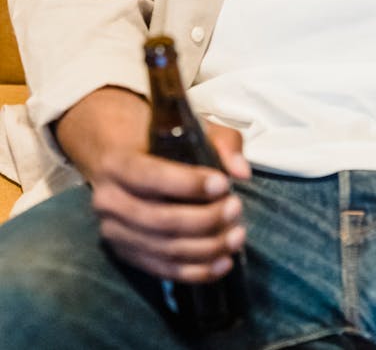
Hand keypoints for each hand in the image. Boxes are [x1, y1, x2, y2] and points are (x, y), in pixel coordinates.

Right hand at [91, 120, 250, 283]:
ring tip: (237, 236)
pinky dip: (197, 271)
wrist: (117, 160)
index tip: (223, 184)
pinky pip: (164, 269)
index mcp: (116, 164)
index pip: (151, 178)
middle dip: (204, 218)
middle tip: (236, 208)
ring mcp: (114, 233)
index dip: (188, 184)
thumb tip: (241, 172)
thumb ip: (219, 143)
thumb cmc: (158, 142)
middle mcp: (108, 201)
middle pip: (160, 219)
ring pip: (165, 249)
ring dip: (206, 247)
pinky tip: (224, 263)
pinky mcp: (127, 255)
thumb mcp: (189, 129)